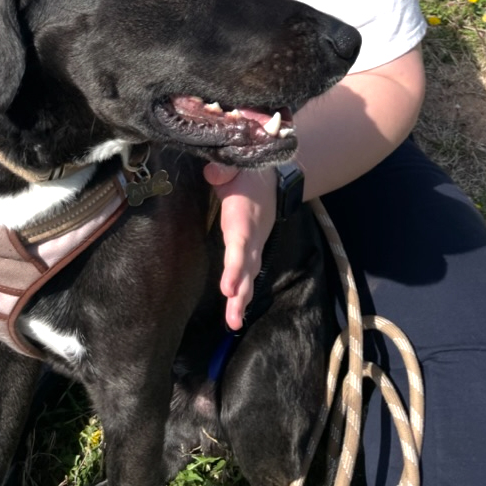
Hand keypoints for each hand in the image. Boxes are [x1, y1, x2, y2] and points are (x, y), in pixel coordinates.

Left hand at [202, 162, 276, 330]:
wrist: (273, 177)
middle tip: (233, 312)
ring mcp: (254, 244)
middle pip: (248, 265)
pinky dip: (242, 294)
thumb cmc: (247, 171)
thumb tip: (212, 175)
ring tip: (232, 322)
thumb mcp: (237, 163)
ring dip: (241, 298)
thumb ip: (224, 169)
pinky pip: (247, 273)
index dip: (236, 264)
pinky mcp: (251, 250)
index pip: (240, 242)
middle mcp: (252, 234)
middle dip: (241, 288)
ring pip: (249, 273)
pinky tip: (234, 316)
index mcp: (244, 215)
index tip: (229, 287)